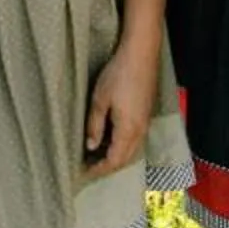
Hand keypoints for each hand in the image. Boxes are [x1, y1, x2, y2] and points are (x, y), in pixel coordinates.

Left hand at [82, 38, 160, 178]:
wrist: (141, 54)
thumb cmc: (118, 74)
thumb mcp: (100, 100)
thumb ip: (95, 126)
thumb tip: (91, 146)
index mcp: (128, 130)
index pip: (113, 161)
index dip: (98, 170)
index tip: (82, 173)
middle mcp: (140, 131)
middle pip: (124, 160)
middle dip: (106, 167)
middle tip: (86, 167)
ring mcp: (145, 123)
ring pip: (131, 151)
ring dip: (114, 157)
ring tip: (95, 156)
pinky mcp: (146, 115)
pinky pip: (135, 140)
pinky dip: (121, 146)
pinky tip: (109, 140)